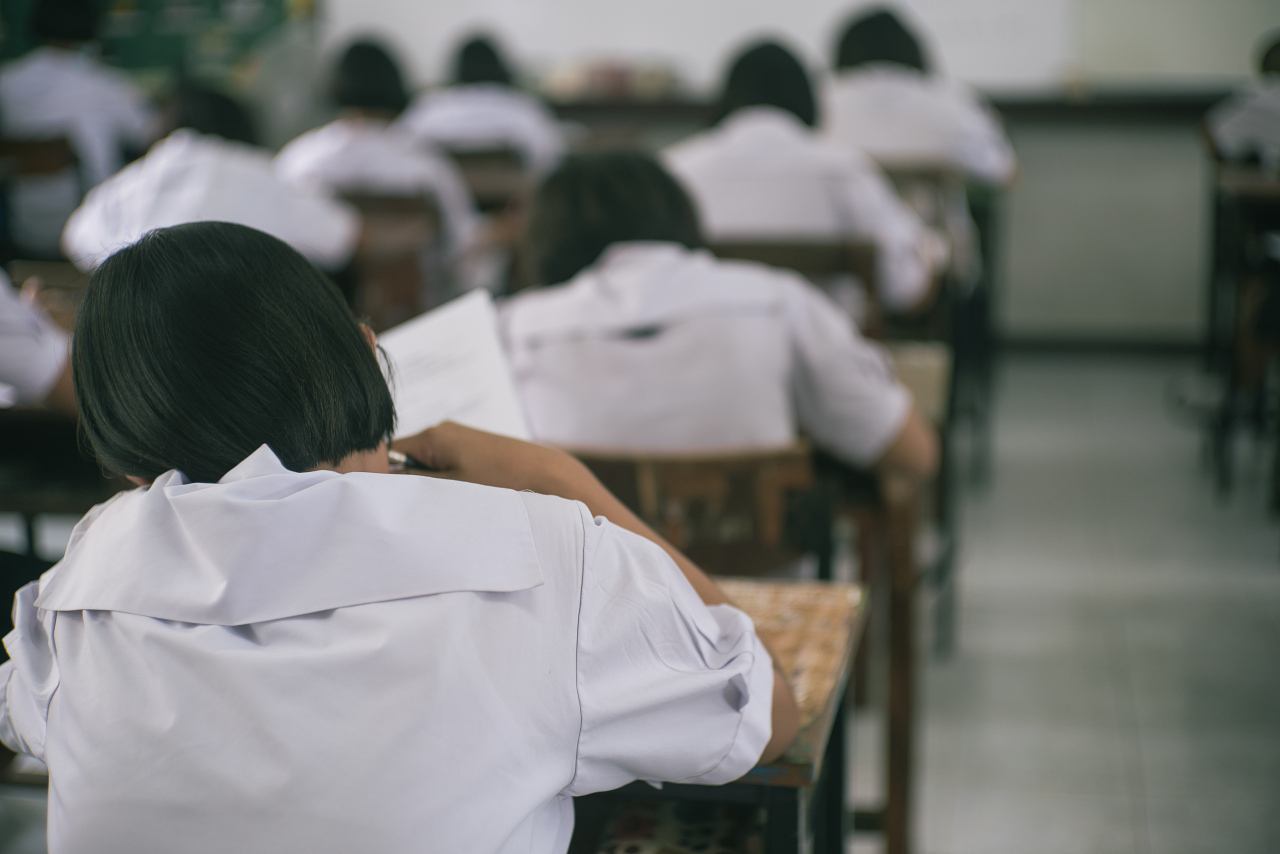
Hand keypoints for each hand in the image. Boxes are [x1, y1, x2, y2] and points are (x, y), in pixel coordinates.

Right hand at [391, 421, 585, 494]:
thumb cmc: (502, 482)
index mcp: (433, 435)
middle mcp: (444, 430)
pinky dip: (449, 483)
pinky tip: (462, 498)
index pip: (388, 455)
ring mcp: (461, 439)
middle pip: (407, 459)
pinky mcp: (475, 450)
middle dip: (409, 484)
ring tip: (446, 504)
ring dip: (431, 486)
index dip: (384, 479)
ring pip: (428, 465)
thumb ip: (414, 484)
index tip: (388, 503)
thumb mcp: (451, 488)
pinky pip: (448, 466)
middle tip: (418, 508)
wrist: (549, 477)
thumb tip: (383, 483)